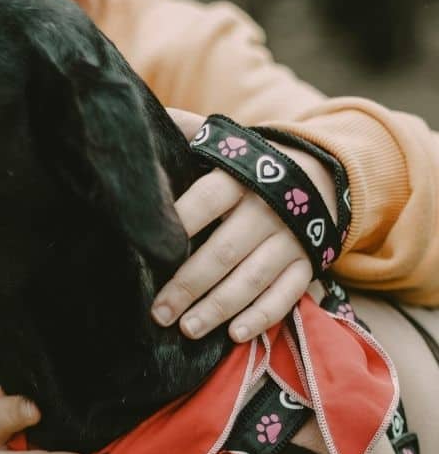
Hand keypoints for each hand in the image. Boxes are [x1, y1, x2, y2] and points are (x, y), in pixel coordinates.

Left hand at [152, 108, 336, 342]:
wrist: (318, 171)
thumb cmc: (247, 164)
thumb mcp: (222, 144)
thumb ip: (184, 131)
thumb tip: (135, 119)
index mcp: (237, 179)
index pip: (205, 200)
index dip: (180, 222)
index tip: (150, 247)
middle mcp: (264, 210)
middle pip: (223, 251)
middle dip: (189, 284)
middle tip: (158, 312)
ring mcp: (289, 239)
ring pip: (253, 278)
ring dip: (220, 307)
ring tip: (188, 330)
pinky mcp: (307, 263)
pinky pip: (288, 294)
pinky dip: (264, 316)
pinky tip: (236, 334)